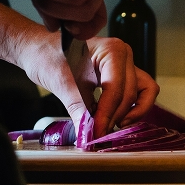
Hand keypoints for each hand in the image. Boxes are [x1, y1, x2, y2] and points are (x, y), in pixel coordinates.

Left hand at [20, 34, 158, 138]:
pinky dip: (132, 109)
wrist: (41, 51)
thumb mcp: (61, 83)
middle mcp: (124, 56)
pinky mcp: (124, 77)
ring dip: (132, 113)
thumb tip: (88, 134)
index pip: (115, 88)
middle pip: (130, 93)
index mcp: (111, 50)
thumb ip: (78, 108)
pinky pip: (139, 94)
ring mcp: (127, 66)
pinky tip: (115, 120)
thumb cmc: (49, 56)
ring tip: (113, 126)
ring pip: (144, 93)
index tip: (97, 132)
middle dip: (115, 116)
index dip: (107, 114)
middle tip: (99, 134)